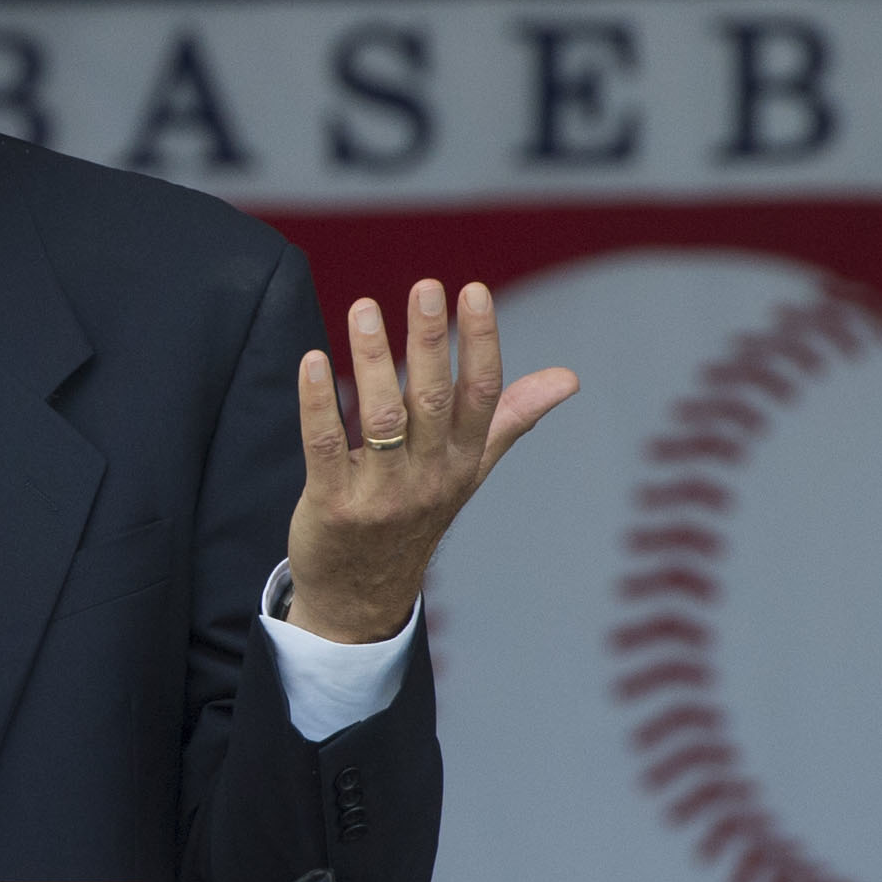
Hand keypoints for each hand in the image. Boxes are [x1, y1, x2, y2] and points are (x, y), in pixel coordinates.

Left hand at [284, 278, 579, 643]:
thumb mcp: (469, 470)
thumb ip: (512, 417)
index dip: (480, 343)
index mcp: (462, 461)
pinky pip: (324, 448)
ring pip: (380, 420)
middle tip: (425, 287)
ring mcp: (381, 495)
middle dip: (429, 342)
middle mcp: (428, 477)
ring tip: (364, 309)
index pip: (482, 396)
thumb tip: (569, 378)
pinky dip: (318, 403)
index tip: (473, 291)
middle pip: (432, 401)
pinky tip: (312, 360)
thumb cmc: (416, 515)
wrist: (363, 595)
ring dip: (371, 361)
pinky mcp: (333, 506)